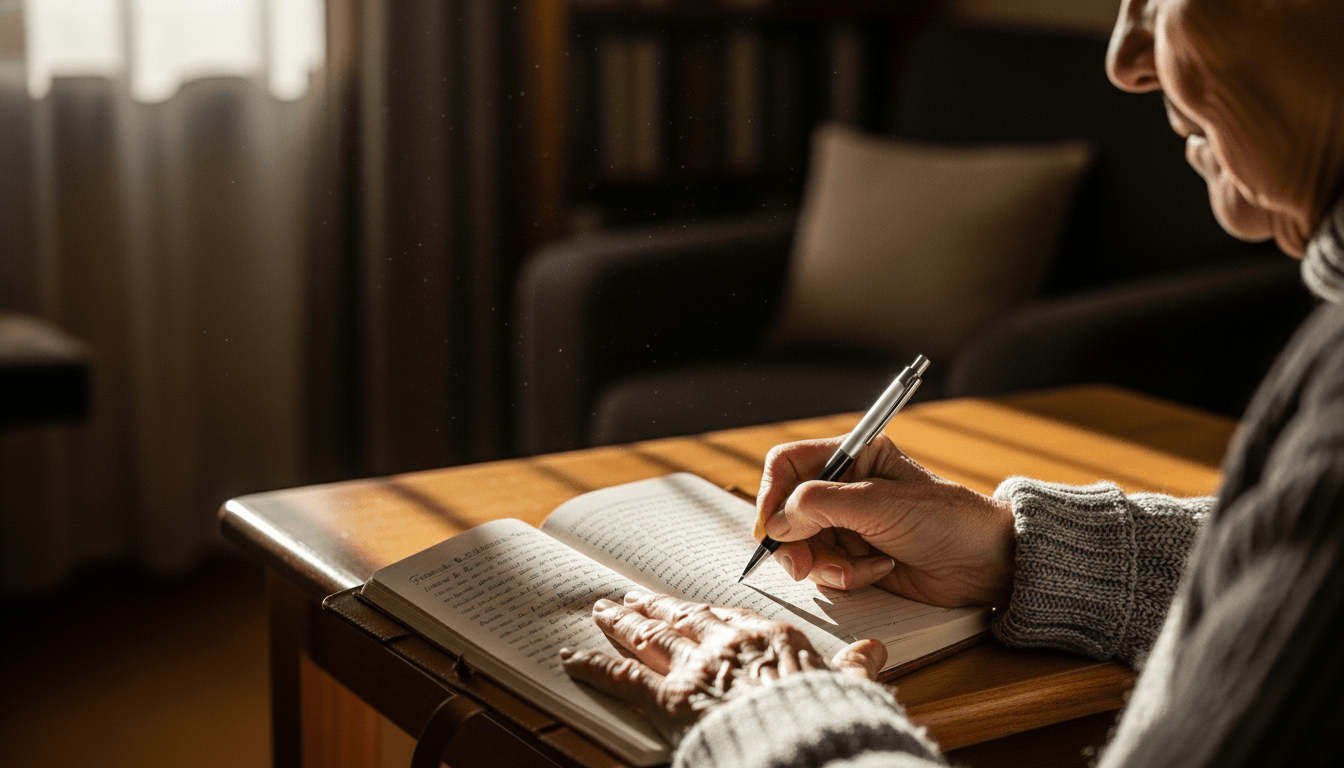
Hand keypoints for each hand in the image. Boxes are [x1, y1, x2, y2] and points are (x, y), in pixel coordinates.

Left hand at [560, 591, 885, 743]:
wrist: (804, 740)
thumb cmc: (828, 717)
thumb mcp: (850, 687)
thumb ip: (855, 666)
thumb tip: (875, 651)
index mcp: (771, 636)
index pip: (727, 616)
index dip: (701, 611)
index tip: (686, 604)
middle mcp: (728, 642)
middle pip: (682, 619)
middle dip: (652, 607)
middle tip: (629, 595)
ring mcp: (696, 667)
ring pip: (650, 636)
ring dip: (622, 623)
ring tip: (601, 611)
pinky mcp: (671, 698)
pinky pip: (623, 678)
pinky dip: (595, 667)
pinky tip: (573, 659)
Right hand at [756, 435, 1015, 606]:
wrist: (985, 563)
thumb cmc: (946, 520)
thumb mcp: (879, 504)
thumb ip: (821, 505)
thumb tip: (777, 523)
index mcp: (851, 456)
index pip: (787, 465)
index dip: (772, 494)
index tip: (771, 528)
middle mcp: (844, 488)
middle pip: (787, 511)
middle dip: (795, 541)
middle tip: (803, 566)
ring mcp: (848, 524)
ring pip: (802, 545)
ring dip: (826, 564)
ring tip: (861, 567)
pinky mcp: (855, 557)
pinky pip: (825, 570)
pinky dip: (846, 577)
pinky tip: (880, 570)